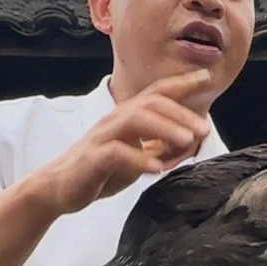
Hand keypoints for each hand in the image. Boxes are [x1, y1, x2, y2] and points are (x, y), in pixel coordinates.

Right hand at [37, 69, 212, 213]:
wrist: (59, 187)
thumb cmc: (100, 170)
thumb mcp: (136, 157)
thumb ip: (158, 148)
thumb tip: (188, 143)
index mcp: (127, 117)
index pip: (156, 93)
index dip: (181, 84)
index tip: (206, 78)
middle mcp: (115, 120)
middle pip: (150, 103)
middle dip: (180, 113)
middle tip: (203, 129)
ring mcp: (103, 136)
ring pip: (135, 120)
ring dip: (164, 129)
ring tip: (187, 142)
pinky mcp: (93, 158)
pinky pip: (117, 153)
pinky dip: (139, 160)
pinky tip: (157, 169)